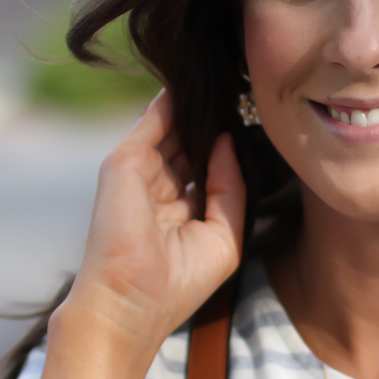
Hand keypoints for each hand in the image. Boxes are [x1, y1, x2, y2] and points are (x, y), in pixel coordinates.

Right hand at [62, 90, 246, 348]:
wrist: (129, 304)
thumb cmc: (178, 283)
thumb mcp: (225, 235)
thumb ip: (230, 186)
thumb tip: (228, 142)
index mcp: (180, 206)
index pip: (206, 163)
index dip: (228, 141)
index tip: (255, 114)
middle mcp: (159, 185)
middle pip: (189, 139)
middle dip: (214, 116)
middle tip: (243, 85)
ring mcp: (140, 171)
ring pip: (173, 124)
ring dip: (199, 102)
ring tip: (229, 74)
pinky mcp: (124, 161)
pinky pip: (154, 118)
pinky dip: (176, 99)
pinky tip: (203, 81)